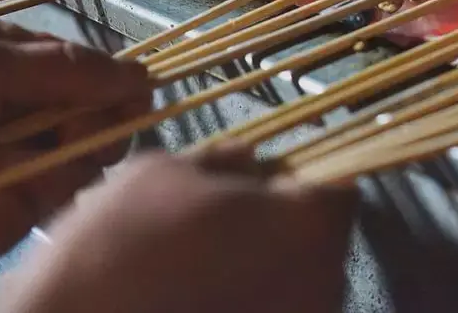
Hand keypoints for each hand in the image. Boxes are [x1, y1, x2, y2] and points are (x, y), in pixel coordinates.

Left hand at [0, 16, 149, 268]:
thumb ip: (68, 69)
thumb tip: (146, 75)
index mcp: (15, 68)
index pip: (96, 83)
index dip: (119, 99)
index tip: (131, 109)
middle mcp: (17, 119)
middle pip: (92, 135)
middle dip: (77, 141)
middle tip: (53, 139)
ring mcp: (3, 173)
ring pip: (65, 181)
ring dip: (31, 175)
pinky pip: (22, 221)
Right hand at [0, 148, 356, 312]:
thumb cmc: (118, 249)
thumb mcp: (161, 173)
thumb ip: (224, 159)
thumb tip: (254, 159)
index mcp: (308, 225)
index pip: (339, 188)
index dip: (306, 176)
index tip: (270, 178)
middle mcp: (322, 284)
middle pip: (320, 241)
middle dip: (282, 225)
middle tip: (226, 221)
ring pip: (295, 284)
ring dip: (262, 268)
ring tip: (202, 265)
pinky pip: (271, 312)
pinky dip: (247, 304)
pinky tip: (197, 300)